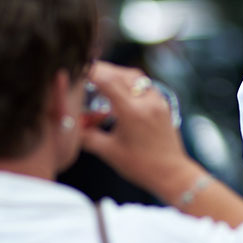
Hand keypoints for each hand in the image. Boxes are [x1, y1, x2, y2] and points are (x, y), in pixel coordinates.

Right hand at [79, 62, 199, 195]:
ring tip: (101, 80)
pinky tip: (119, 92)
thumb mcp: (108, 152)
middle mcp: (147, 101)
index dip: (92, 73)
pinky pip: (144, 85)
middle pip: (121, 74)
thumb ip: (87, 136)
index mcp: (132, 112)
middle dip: (103, 70)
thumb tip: (72, 126)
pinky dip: (129, 83)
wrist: (171, 173)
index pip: (109, 82)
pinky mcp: (162, 104)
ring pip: (135, 77)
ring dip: (117, 74)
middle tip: (86, 72)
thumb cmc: (140, 165)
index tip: (79, 69)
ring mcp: (157, 101)